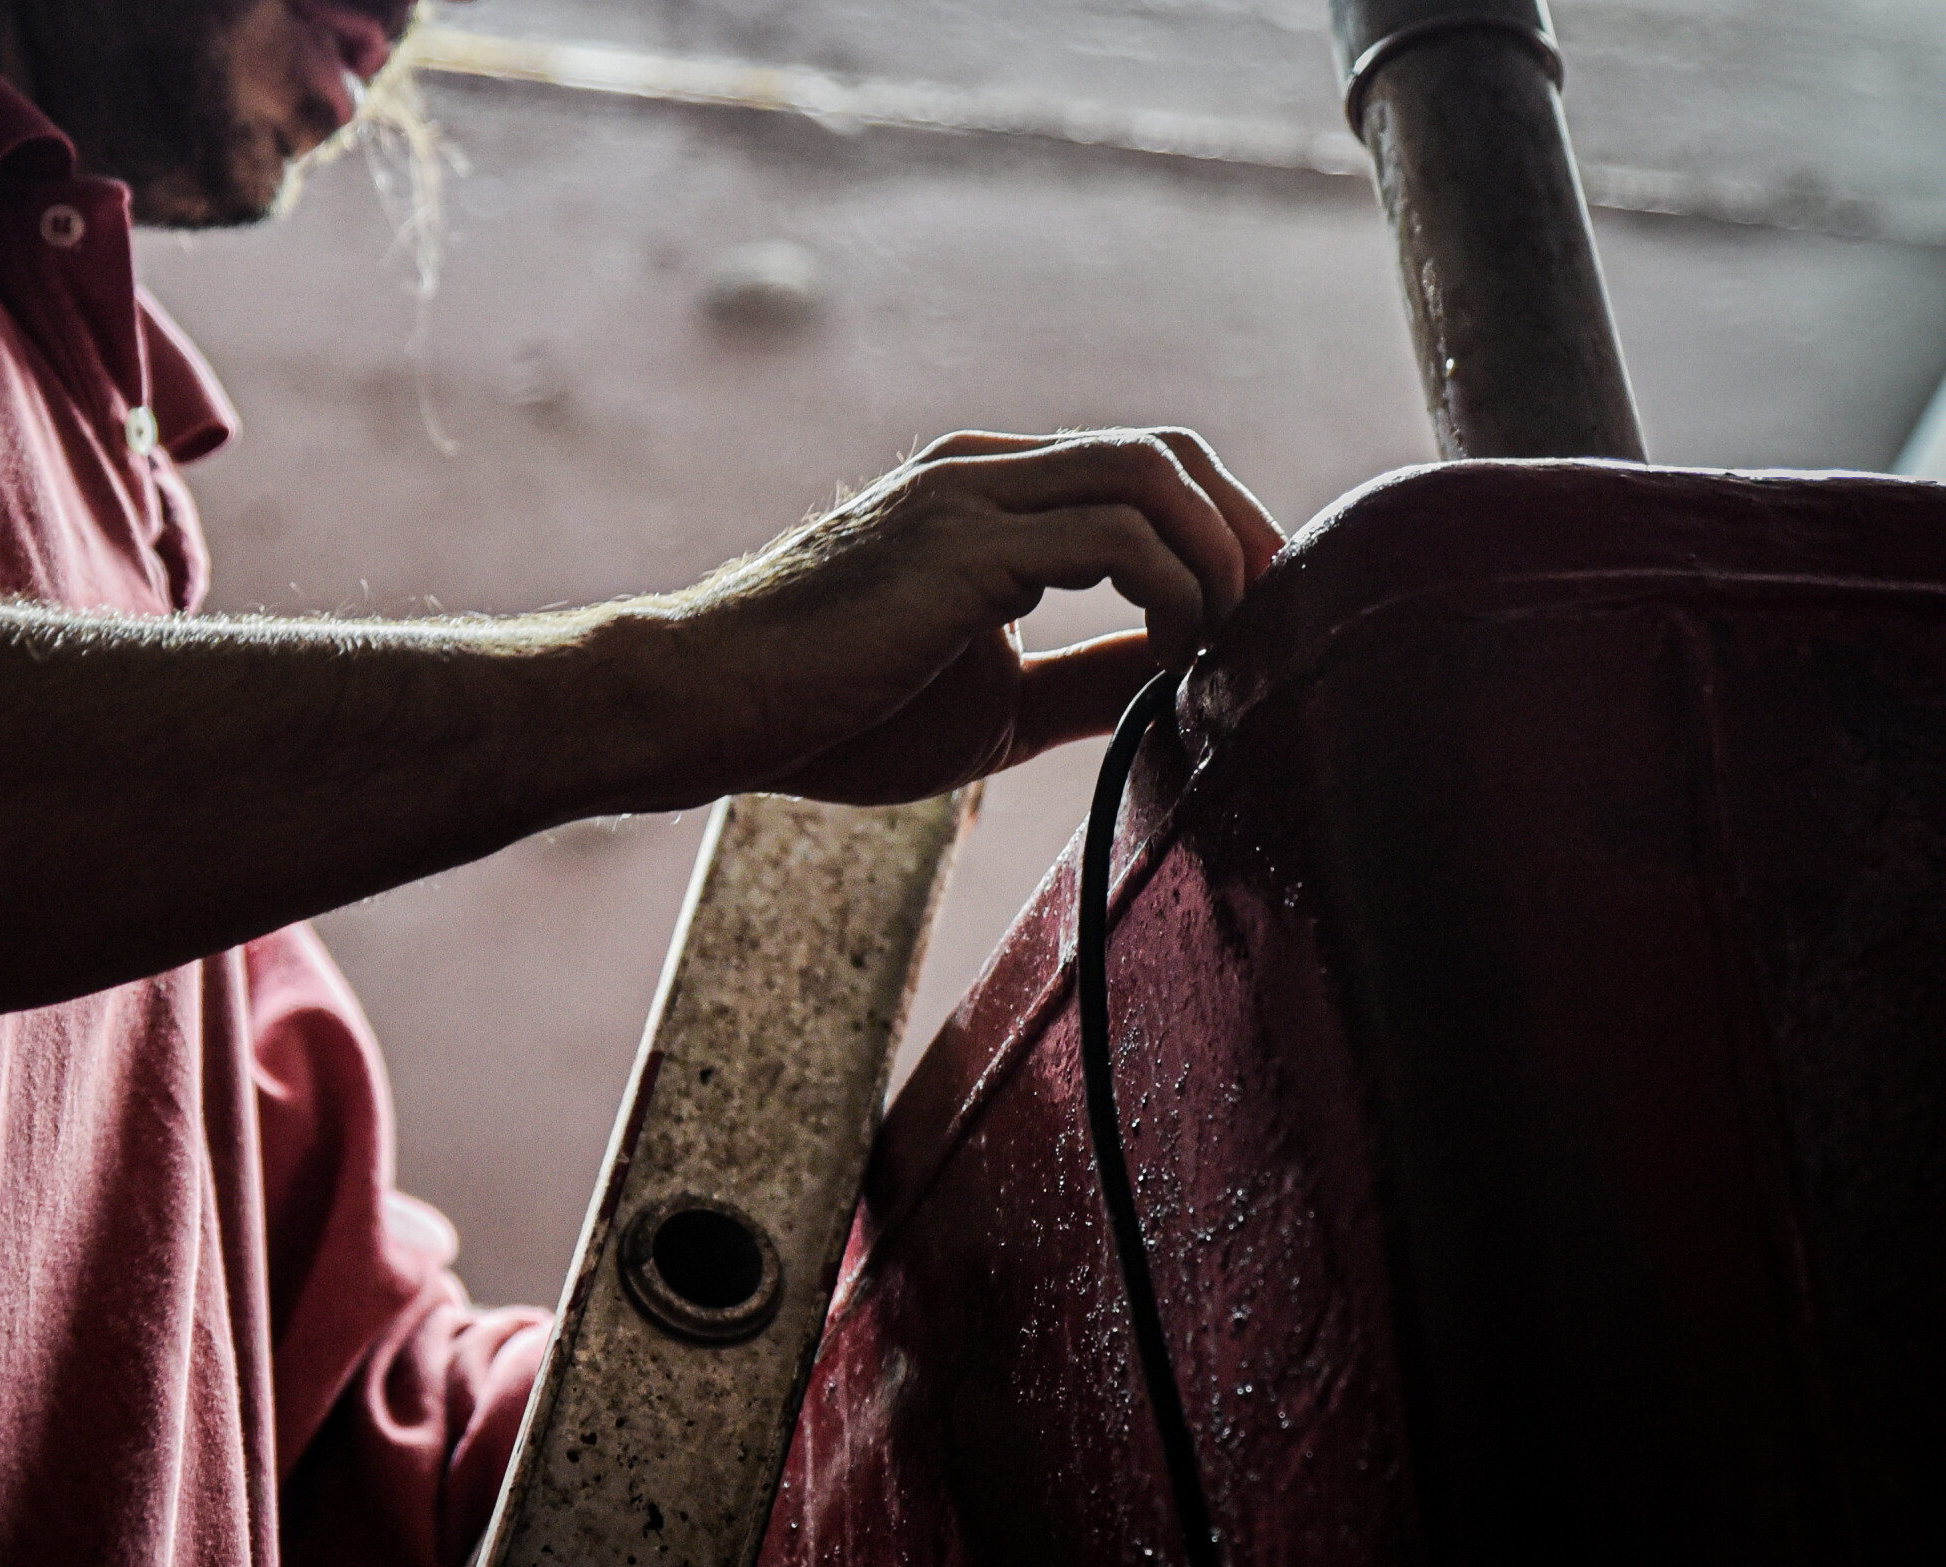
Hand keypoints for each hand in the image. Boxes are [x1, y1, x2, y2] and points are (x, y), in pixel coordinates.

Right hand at [634, 427, 1283, 805]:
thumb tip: (1182, 684)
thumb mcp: (993, 699)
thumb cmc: (825, 711)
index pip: (1136, 472)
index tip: (1247, 624)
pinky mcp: (960, 541)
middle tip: (1268, 623)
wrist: (702, 704)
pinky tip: (1171, 657)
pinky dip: (1175, 589)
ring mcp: (969, 497)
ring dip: (1217, 557)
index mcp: (983, 498)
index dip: (1214, 535)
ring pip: (1149, 472)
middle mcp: (981, 474)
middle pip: (1163, 452)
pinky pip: (1117, 532)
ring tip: (1223, 644)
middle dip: (1240, 530)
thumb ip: (1087, 680)